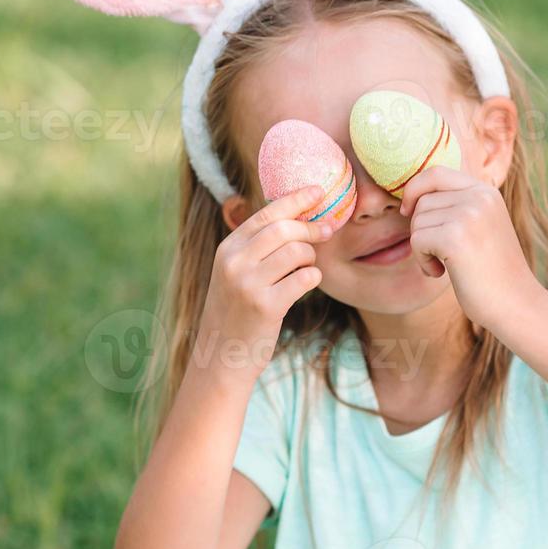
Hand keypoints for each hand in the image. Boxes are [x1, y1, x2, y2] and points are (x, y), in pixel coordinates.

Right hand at [201, 186, 334, 379]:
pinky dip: (312, 278)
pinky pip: (304, 278)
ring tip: (305, 268)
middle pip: (284, 229)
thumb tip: (295, 217)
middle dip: (310, 227)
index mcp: (227, 249)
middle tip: (326, 231)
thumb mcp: (233, 273)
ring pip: (297, 252)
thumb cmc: (235, 312)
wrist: (221, 357)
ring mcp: (249, 284)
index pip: (266, 214)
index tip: (317, 192)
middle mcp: (234, 262)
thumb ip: (255, 247)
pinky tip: (305, 284)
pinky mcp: (266, 306)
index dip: (295, 199)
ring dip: (310, 257)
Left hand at [399, 164, 539, 326]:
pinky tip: (441, 273)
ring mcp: (469, 215)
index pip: (435, 173)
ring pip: (417, 221)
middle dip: (420, 228)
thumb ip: (456, 205)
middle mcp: (479, 197)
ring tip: (445, 264)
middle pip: (422, 200)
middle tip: (438, 252)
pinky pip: (417, 241)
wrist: (516, 304)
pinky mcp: (456, 237)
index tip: (407, 211)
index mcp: (486, 191)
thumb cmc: (492, 271)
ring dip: (422, 248)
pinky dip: (422, 261)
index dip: (414, 190)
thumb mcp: (481, 225)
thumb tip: (411, 195)